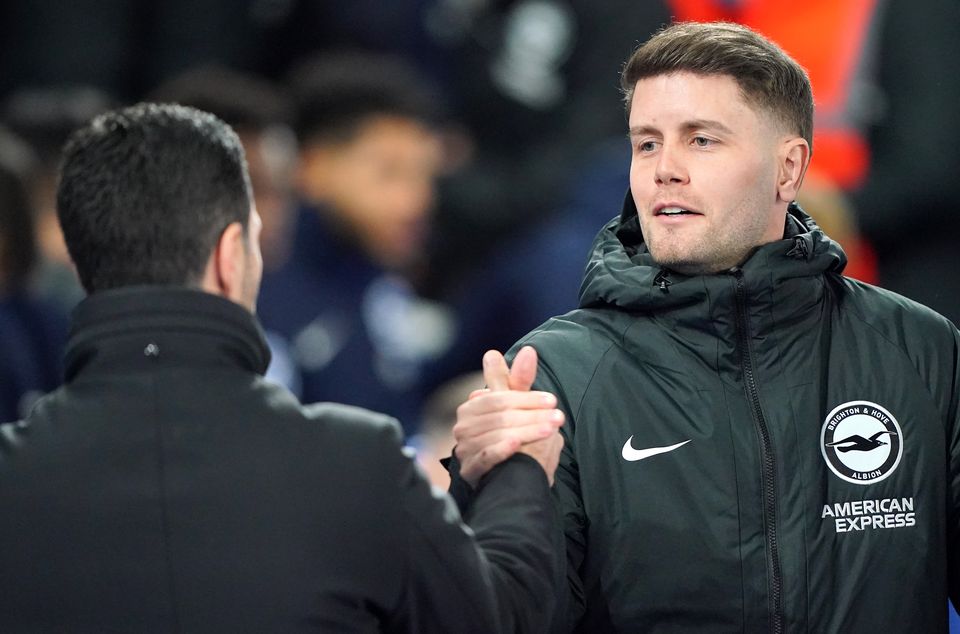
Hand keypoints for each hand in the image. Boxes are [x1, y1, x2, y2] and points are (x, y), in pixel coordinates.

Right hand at [453, 346, 564, 486]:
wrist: (512, 479)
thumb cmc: (515, 435)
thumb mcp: (518, 406)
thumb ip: (520, 379)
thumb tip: (529, 350)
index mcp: (472, 408)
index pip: (499, 399)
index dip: (526, 399)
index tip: (552, 401)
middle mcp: (463, 427)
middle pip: (500, 417)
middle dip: (531, 416)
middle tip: (558, 417)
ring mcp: (465, 449)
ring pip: (496, 435)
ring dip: (526, 432)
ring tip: (550, 431)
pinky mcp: (470, 470)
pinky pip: (485, 457)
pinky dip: (501, 450)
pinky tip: (517, 445)